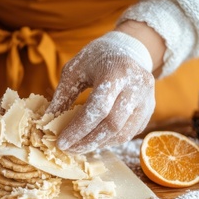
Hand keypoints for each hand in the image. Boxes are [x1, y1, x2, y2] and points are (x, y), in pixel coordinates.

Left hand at [46, 31, 155, 152]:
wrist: (128, 49)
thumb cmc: (97, 59)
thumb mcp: (74, 69)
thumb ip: (62, 95)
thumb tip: (48, 122)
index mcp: (116, 72)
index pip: (98, 108)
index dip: (79, 129)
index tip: (61, 142)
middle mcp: (136, 86)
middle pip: (112, 125)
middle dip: (88, 141)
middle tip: (69, 149)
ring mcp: (146, 99)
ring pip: (123, 133)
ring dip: (98, 144)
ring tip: (79, 146)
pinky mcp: (150, 109)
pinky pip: (130, 133)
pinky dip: (110, 140)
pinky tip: (95, 139)